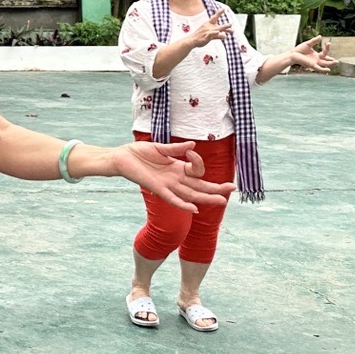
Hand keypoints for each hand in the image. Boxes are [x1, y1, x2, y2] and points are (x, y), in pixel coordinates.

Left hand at [112, 141, 234, 212]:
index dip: (199, 162)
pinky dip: (183, 204)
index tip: (192, 151)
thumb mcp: (160, 148)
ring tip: (222, 200)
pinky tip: (194, 208)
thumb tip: (193, 145)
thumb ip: (176, 149)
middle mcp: (175, 179)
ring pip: (191, 194)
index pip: (197, 171)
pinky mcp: (157, 189)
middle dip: (216, 188)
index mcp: (177, 168)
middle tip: (233, 189)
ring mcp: (167, 185)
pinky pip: (172, 199)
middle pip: (199, 186)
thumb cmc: (140, 153)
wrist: (121, 158)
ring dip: (206, 197)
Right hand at [189, 13, 232, 47]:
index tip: (224, 9)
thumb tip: (225, 36)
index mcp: (208, 24)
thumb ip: (217, 35)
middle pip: (219, 25)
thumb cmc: (200, 37)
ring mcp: (207, 31)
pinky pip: (211, 34)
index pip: (214, 17)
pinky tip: (218, 32)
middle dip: (226, 25)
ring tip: (231, 29)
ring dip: (224, 28)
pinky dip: (214, 33)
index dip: (219, 13)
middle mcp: (208, 27)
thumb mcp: (209, 34)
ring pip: (217, 29)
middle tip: (231, 24)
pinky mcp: (206, 36)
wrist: (191, 40)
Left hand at [285, 36, 334, 72]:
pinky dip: (323, 69)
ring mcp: (314, 63)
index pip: (324, 53)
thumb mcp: (308, 44)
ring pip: (324, 64)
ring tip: (336, 62)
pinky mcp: (311, 65)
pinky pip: (319, 68)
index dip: (327, 48)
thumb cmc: (299, 50)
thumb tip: (320, 36)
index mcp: (316, 55)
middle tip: (337, 61)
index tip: (328, 43)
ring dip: (330, 64)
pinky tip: (328, 70)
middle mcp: (316, 60)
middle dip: (331, 61)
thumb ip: (314, 41)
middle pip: (326, 61)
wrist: (292, 54)